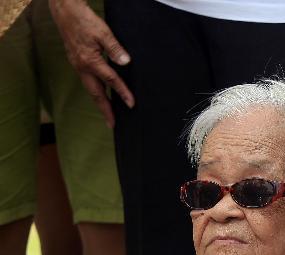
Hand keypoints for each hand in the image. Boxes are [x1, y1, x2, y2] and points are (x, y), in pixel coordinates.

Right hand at [49, 0, 134, 127]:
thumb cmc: (84, 20)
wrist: (65, 11)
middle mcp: (82, 66)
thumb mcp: (103, 32)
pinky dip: (95, 91)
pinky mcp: (77, 62)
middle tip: (112, 124)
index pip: (111, 80)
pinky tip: (101, 94)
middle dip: (105, 109)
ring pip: (90, 89)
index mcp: (90, 60)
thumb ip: (115, 48)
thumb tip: (126, 62)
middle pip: (96, 93)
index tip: (131, 104)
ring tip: (108, 114)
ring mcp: (78, 65)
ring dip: (100, 102)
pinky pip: (87, 81)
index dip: (122, 92)